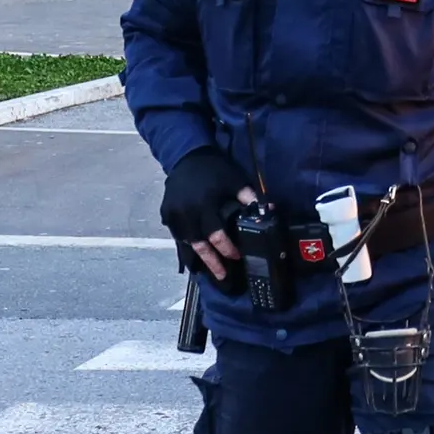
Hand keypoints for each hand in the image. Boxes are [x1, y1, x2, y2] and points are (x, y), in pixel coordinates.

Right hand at [160, 148, 246, 286]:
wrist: (187, 156)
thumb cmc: (214, 170)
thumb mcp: (234, 181)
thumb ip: (249, 198)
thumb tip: (267, 212)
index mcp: (204, 205)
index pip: (216, 235)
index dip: (226, 248)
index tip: (236, 257)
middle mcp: (186, 213)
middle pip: (198, 244)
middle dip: (211, 262)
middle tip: (221, 277)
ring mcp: (174, 214)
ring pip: (185, 242)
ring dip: (195, 257)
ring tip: (205, 272)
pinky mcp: (166, 213)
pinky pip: (176, 234)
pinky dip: (184, 245)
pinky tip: (192, 256)